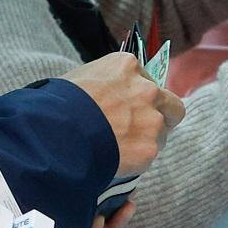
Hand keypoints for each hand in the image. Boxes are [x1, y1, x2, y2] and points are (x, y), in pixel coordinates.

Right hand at [63, 52, 184, 175]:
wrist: (57, 132)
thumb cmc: (58, 104)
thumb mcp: (80, 78)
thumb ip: (103, 83)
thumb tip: (104, 96)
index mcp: (128, 66)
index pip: (148, 81)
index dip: (139, 98)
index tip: (129, 109)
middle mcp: (146, 89)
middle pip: (171, 105)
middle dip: (161, 117)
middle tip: (142, 130)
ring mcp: (152, 119)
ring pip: (162, 133)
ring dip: (146, 140)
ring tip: (119, 149)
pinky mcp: (150, 147)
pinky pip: (149, 155)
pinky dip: (136, 160)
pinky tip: (117, 160)